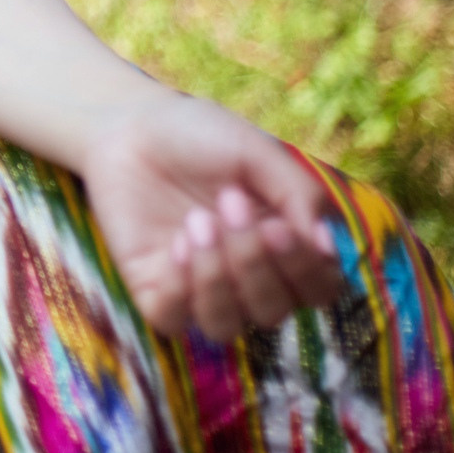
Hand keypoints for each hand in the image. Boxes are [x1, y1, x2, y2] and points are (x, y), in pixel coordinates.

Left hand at [78, 94, 345, 343]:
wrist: (128, 126)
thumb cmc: (199, 136)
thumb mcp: (258, 153)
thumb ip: (299, 195)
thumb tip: (325, 247)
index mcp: (282, 247)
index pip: (318, 291)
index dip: (306, 270)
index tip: (280, 226)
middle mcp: (246, 277)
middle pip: (274, 311)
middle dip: (254, 260)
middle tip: (229, 201)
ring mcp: (198, 288)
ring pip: (226, 326)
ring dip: (217, 277)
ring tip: (197, 220)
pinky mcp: (152, 291)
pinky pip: (174, 321)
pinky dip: (179, 288)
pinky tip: (175, 244)